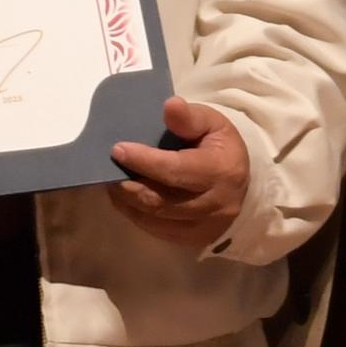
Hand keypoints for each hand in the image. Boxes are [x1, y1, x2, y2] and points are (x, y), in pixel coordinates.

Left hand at [107, 95, 250, 246]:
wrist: (238, 183)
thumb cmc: (219, 147)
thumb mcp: (211, 123)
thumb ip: (189, 117)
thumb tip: (170, 105)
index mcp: (221, 172)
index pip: (175, 171)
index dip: (143, 161)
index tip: (117, 149)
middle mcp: (215, 205)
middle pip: (160, 201)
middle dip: (128, 186)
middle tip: (107, 169)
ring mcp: (205, 228)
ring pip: (155, 219)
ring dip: (128, 202)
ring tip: (113, 182)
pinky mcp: (195, 241)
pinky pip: (158, 231)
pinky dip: (137, 214)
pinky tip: (127, 198)